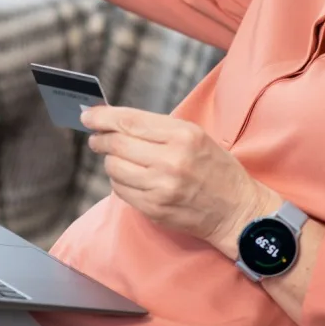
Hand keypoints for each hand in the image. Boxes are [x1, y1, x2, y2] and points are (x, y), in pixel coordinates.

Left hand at [80, 105, 278, 254]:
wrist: (236, 210)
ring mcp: (161, 188)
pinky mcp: (154, 209)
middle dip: (100, 139)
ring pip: (113, 168)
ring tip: (120, 159)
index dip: (102, 117)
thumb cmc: (216, 168)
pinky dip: (120, 181)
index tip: (88, 115)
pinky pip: (120, 190)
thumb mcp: (195, 136)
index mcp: (182, 135)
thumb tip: (116, 121)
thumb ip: (157, 128)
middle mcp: (170, 160)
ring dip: (110, 162)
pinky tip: (131, 178)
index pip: (129, 121)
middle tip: (96, 138)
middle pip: (116, 143)